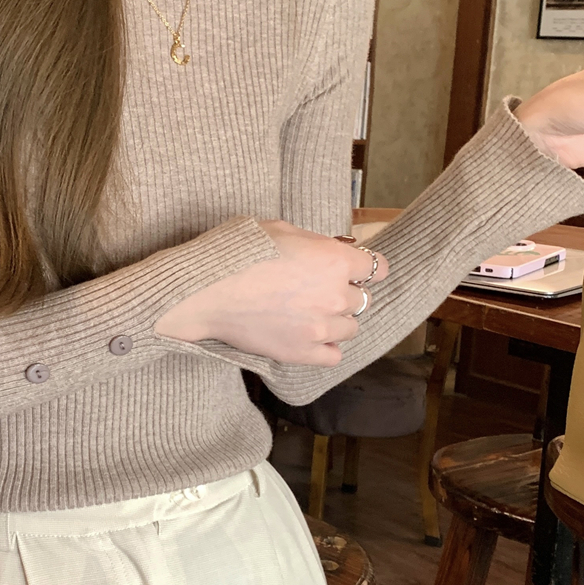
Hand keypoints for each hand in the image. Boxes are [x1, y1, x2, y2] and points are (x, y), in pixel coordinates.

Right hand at [154, 220, 389, 365]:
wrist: (206, 290)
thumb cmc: (236, 252)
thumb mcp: (279, 228)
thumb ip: (312, 241)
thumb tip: (324, 249)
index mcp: (334, 259)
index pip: (378, 267)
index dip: (365, 267)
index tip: (353, 269)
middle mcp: (335, 295)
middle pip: (361, 299)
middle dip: (343, 292)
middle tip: (316, 289)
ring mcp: (321, 328)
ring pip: (351, 328)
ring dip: (336, 320)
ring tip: (310, 314)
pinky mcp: (303, 353)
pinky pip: (334, 356)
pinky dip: (326, 347)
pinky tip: (310, 337)